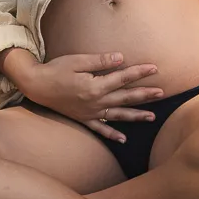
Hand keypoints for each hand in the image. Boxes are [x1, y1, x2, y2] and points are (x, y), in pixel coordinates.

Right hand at [23, 51, 163, 141]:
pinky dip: (112, 134)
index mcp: (95, 86)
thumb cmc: (56, 69)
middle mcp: (95, 102)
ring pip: (118, 115)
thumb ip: (100, 61)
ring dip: (136, 116)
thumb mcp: (77, 60)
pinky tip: (123, 139)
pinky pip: (100, 129)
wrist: (36, 86)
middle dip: (145, 95)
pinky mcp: (83, 118)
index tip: (155, 68)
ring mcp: (90, 112)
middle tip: (162, 93)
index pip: (123, 78)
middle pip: (125, 98)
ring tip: (152, 116)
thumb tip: (121, 59)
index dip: (140, 72)